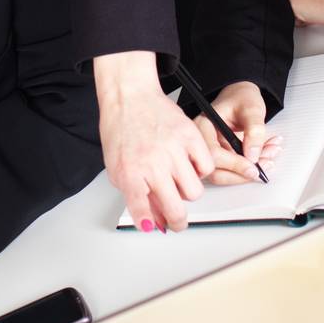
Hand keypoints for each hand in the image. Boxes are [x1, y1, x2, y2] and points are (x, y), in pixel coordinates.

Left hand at [95, 51, 213, 231]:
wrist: (130, 96)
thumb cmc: (121, 129)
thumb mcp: (117, 167)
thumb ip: (134, 194)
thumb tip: (154, 219)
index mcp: (130, 173)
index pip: (143, 213)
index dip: (150, 224)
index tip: (155, 226)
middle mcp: (153, 164)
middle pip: (176, 210)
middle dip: (178, 222)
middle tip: (177, 220)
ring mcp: (174, 150)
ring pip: (194, 192)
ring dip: (188, 192)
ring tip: (179, 181)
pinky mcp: (190, 136)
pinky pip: (206, 166)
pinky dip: (200, 170)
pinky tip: (188, 163)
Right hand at [193, 80, 283, 185]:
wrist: (242, 96)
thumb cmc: (241, 97)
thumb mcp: (251, 108)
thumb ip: (254, 129)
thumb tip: (252, 155)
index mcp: (203, 126)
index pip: (213, 153)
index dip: (234, 164)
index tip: (253, 167)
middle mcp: (204, 142)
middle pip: (216, 171)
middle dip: (244, 173)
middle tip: (266, 164)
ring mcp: (211, 152)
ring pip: (227, 174)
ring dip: (251, 171)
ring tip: (270, 154)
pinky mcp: (222, 158)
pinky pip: (235, 170)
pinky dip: (254, 166)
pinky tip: (266, 153)